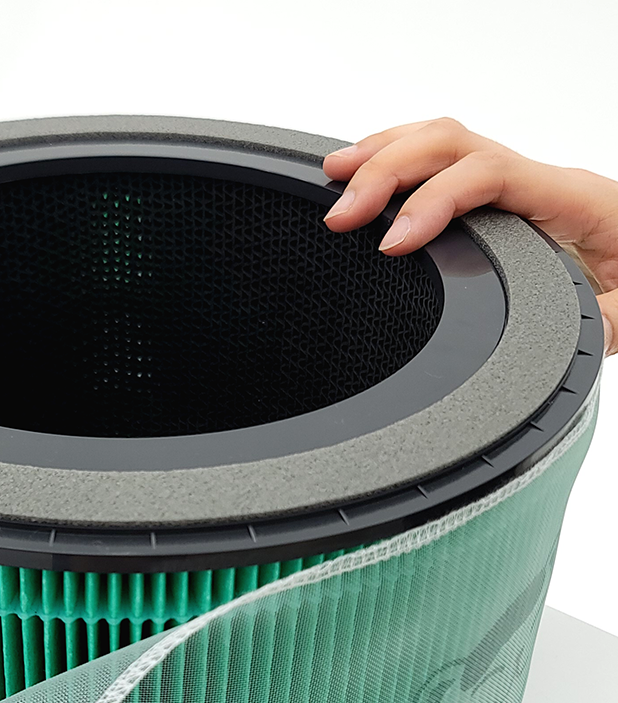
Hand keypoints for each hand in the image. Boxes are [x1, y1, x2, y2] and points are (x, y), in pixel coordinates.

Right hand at [321, 116, 617, 356]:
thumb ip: (603, 324)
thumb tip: (568, 338)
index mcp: (574, 199)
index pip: (489, 175)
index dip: (431, 201)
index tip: (392, 243)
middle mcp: (544, 181)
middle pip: (455, 143)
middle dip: (389, 171)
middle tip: (343, 214)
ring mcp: (522, 185)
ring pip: (445, 141)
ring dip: (385, 155)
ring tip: (335, 177)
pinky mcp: (506, 200)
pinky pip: (447, 162)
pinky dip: (399, 162)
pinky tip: (369, 177)